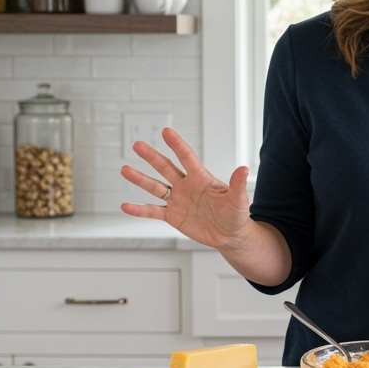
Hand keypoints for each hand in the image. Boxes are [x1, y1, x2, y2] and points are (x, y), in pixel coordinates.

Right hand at [120, 128, 250, 248]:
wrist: (230, 236)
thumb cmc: (236, 216)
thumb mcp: (238, 201)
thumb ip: (237, 185)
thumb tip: (243, 168)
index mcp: (201, 179)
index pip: (187, 158)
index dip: (177, 145)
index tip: (166, 131)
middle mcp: (186, 186)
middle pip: (166, 168)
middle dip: (152, 157)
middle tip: (137, 145)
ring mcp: (178, 200)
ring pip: (155, 187)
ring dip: (140, 179)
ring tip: (124, 169)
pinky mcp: (173, 216)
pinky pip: (153, 211)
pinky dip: (139, 210)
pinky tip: (125, 206)